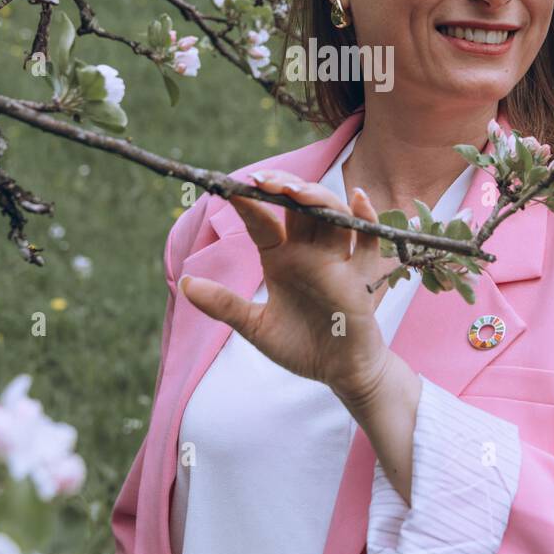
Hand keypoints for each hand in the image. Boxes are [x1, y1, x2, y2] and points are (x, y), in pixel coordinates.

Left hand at [178, 169, 388, 402]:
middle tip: (263, 180)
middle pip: (299, 206)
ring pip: (331, 215)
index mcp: (281, 258)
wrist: (339, 373)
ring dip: (317, 198)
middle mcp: (308, 251)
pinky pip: (368, 241)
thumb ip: (224, 305)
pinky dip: (367, 217)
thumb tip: (184, 284)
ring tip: (296, 192)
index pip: (263, 222)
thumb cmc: (301, 346)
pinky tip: (357, 199)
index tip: (227, 189)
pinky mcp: (360, 276)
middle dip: (283, 187)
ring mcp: (336, 260)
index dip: (248, 204)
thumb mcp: (256, 326)